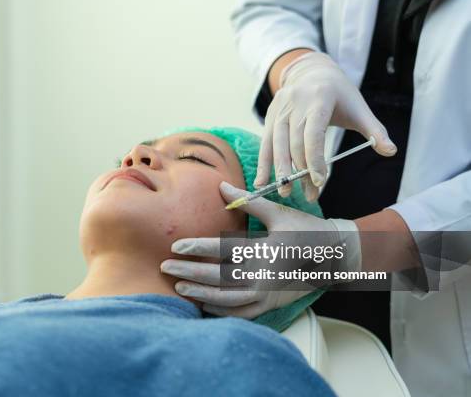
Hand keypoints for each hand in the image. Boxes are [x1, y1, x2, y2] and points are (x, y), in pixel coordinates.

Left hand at [160, 181, 361, 317]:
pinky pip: (241, 313)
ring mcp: (268, 294)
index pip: (223, 250)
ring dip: (201, 294)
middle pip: (219, 277)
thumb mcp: (279, 213)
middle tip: (165, 268)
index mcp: (265, 250)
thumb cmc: (306, 231)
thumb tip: (220, 186)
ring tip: (180, 288)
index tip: (176, 246)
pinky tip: (203, 305)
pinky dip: (221, 311)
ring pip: (227, 300)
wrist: (335, 257)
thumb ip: (248, 202)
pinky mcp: (271, 304)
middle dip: (189, 273)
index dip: (197, 247)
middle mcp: (264, 275)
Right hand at [256, 51, 397, 200]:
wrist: (312, 71)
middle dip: (302, 171)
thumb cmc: (339, 94)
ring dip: (281, 171)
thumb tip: (391, 151)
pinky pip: (265, 143)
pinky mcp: (270, 116)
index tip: (320, 181)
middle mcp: (294, 103)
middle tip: (311, 195)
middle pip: (295, 143)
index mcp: (318, 99)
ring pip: (277, 144)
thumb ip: (374, 130)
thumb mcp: (359, 108)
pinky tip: (262, 182)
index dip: (315, 159)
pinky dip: (264, 163)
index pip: (313, 134)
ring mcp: (279, 109)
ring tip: (286, 192)